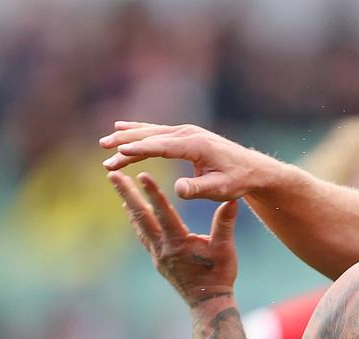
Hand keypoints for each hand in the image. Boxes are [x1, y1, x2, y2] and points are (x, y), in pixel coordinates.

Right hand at [100, 121, 279, 200]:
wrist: (253, 169)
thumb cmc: (238, 181)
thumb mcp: (221, 189)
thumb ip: (199, 189)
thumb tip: (178, 189)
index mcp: (196, 146)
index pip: (163, 145)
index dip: (141, 148)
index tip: (119, 152)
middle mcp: (189, 134)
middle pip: (152, 136)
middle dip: (127, 142)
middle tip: (105, 150)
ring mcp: (187, 132)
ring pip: (151, 132)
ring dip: (128, 137)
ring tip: (105, 144)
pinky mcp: (185, 135)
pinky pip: (157, 132)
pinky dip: (138, 131)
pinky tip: (120, 128)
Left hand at [110, 171, 238, 306]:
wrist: (208, 302)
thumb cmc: (219, 274)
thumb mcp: (225, 248)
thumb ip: (225, 223)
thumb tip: (232, 199)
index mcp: (179, 243)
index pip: (163, 213)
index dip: (153, 193)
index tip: (141, 175)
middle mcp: (163, 248)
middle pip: (140, 216)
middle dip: (126, 194)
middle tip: (112, 174)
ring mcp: (157, 255)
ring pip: (139, 225)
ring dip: (129, 204)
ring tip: (120, 187)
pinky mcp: (158, 260)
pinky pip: (143, 236)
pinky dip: (136, 221)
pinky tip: (132, 213)